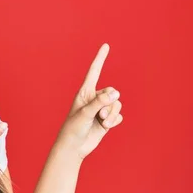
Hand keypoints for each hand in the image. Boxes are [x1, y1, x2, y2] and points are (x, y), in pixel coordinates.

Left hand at [56, 43, 123, 159]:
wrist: (74, 147)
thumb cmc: (73, 129)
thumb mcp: (85, 114)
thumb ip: (99, 102)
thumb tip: (116, 92)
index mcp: (85, 92)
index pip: (94, 72)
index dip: (100, 58)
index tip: (106, 45)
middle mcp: (94, 98)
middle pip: (112, 92)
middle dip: (109, 104)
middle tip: (99, 114)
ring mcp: (101, 108)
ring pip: (117, 104)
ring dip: (111, 114)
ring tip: (101, 122)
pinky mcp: (107, 119)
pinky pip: (119, 115)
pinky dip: (114, 121)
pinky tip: (105, 126)